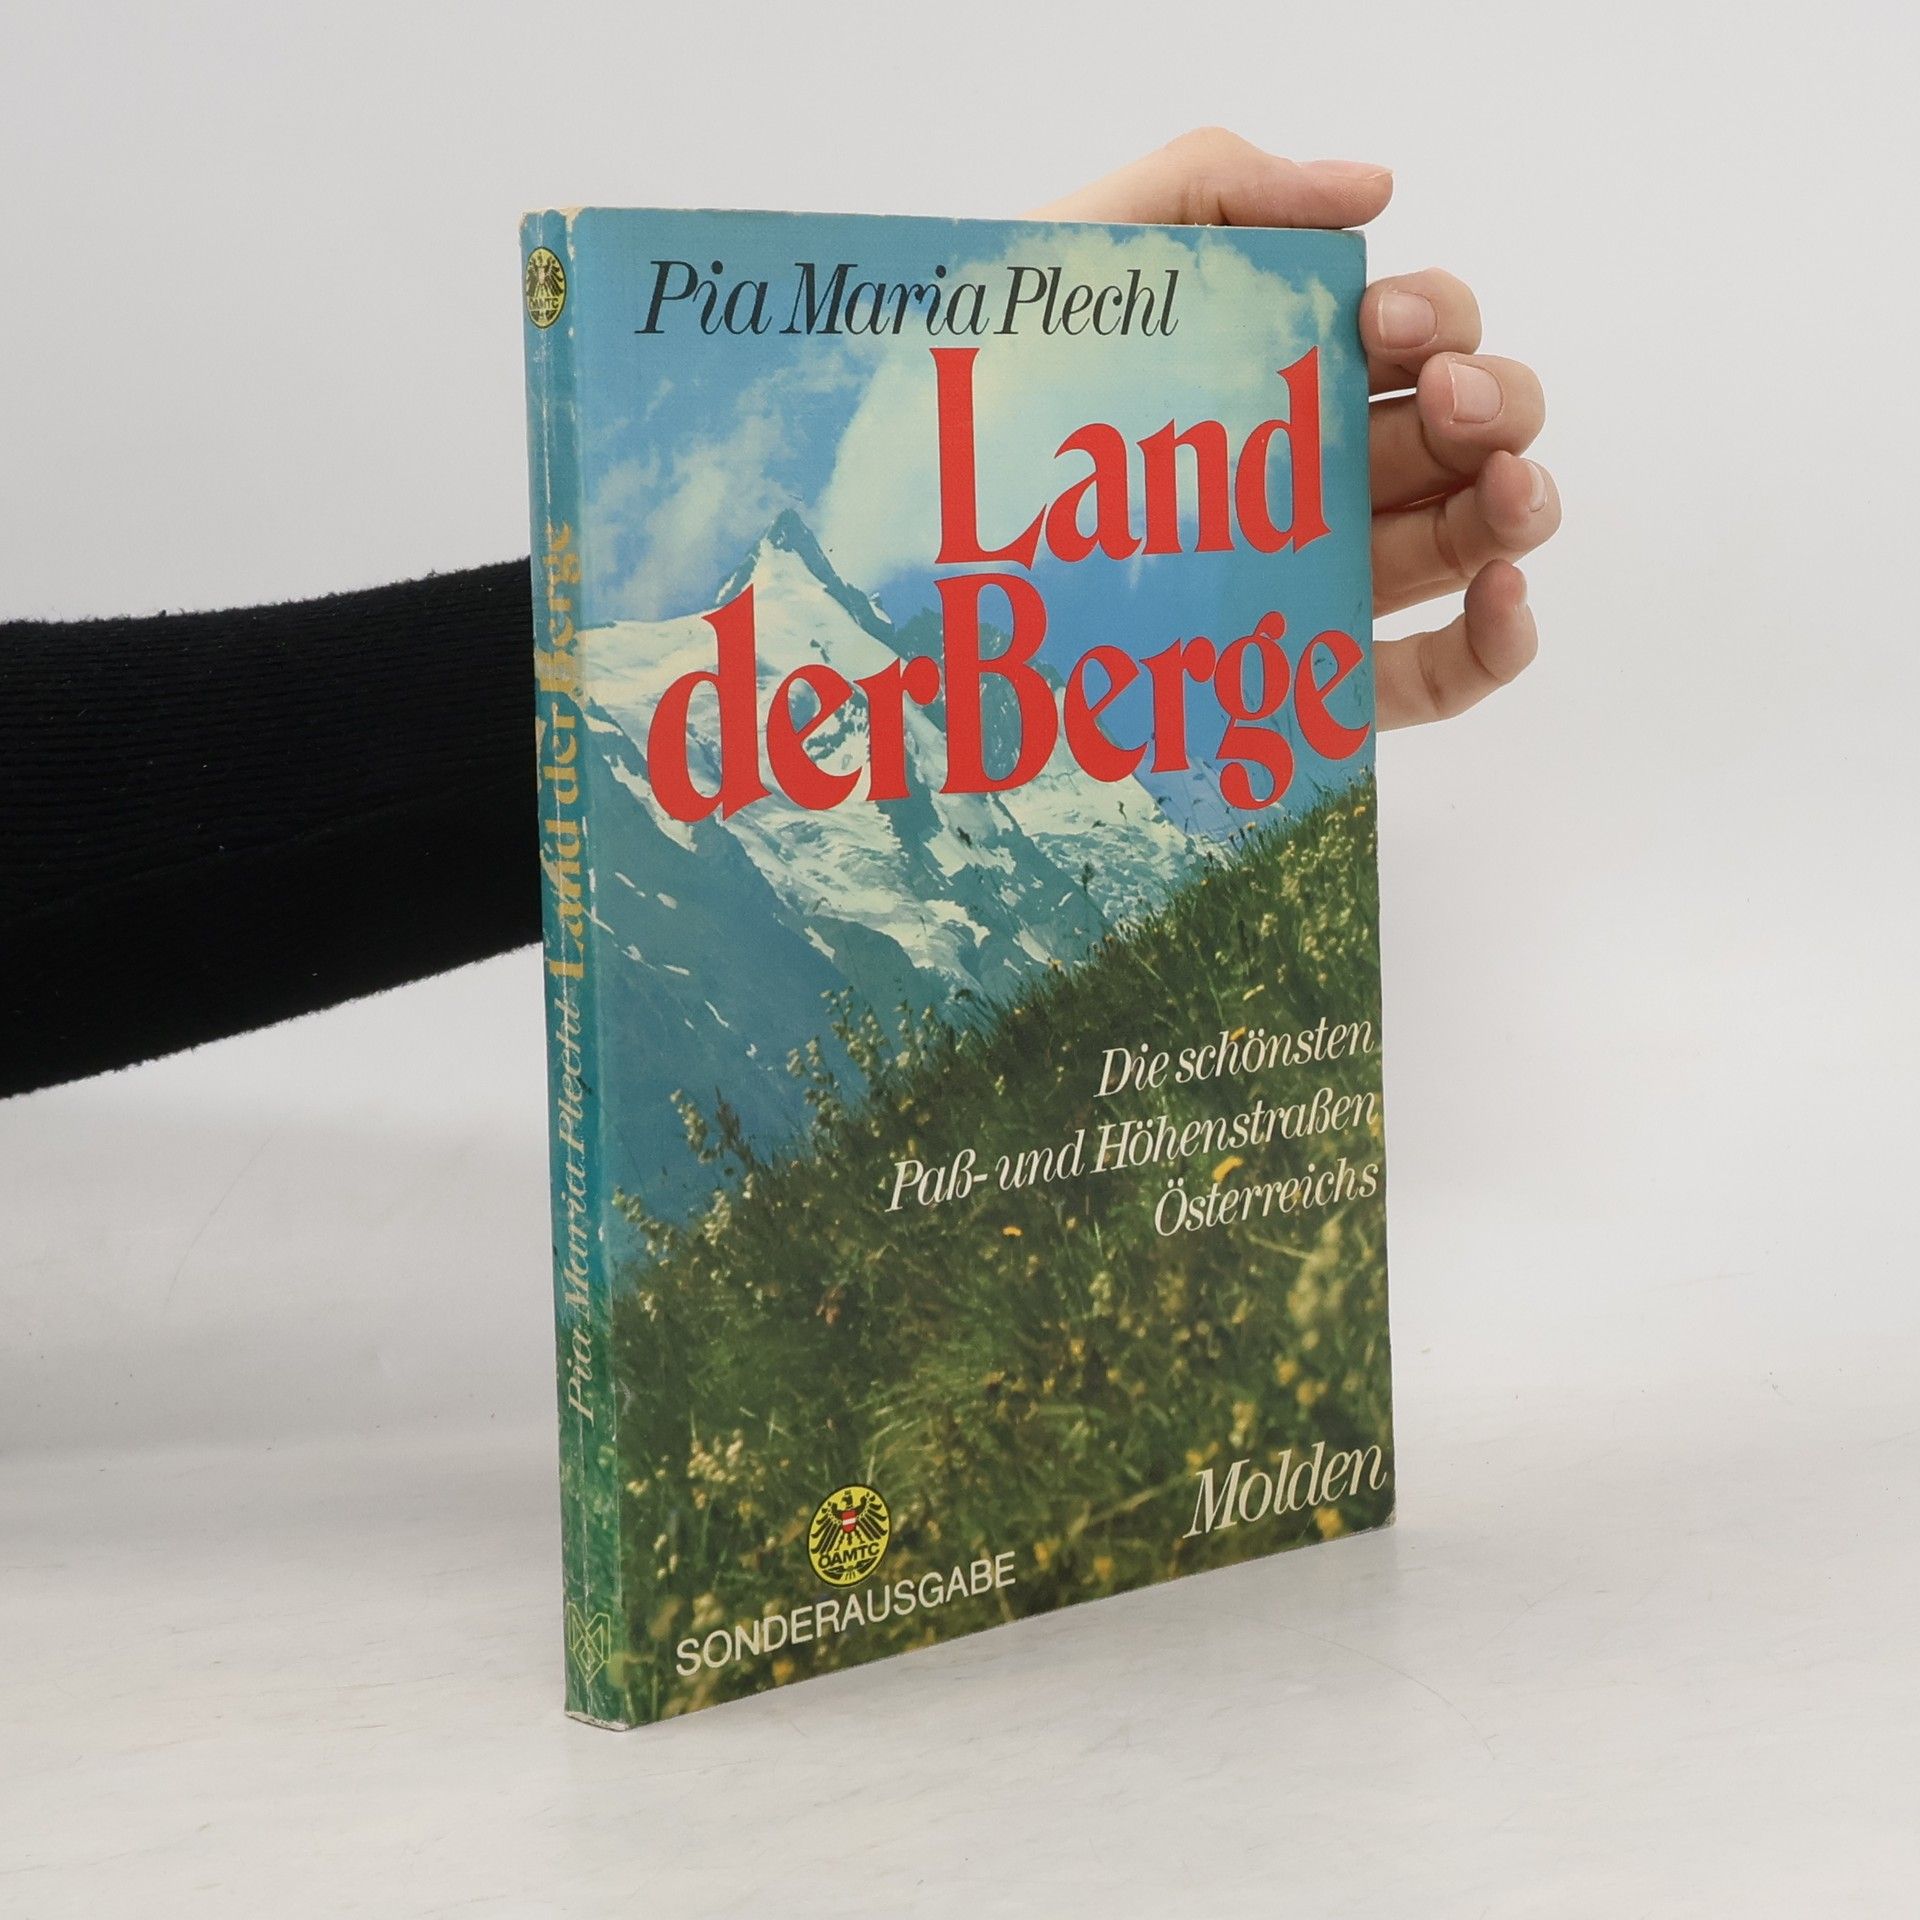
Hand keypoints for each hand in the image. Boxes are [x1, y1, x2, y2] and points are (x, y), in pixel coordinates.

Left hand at [1030, 129, 1556, 729]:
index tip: (1386, 325)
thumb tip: (1374, 190)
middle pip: (1459, 430)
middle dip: (1493, 398)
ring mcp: (1312, 577)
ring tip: (1507, 491)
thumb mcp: (1080, 252)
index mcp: (1272, 376)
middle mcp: (1307, 474)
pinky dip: (1495, 637)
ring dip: (1518, 503)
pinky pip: (1433, 675)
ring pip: (1464, 536)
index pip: (1408, 335)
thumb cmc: (973, 403)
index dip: (1433, 317)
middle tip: (1449, 400)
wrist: (896, 560)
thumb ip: (1212, 183)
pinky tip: (1504, 592)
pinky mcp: (1302, 681)